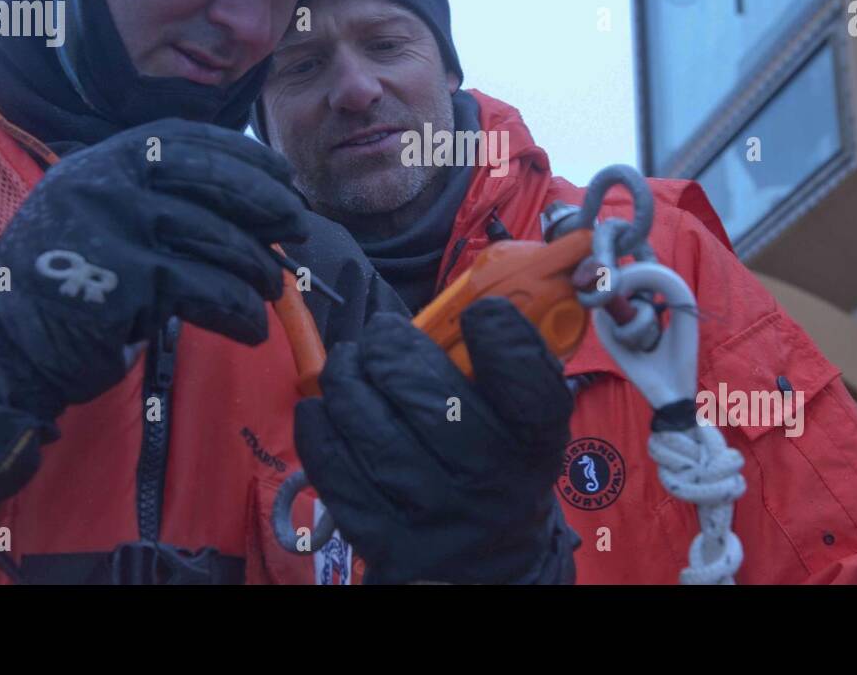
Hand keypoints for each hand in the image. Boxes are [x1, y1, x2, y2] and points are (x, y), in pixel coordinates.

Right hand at [0, 118, 307, 518]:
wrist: (2, 337)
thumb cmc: (69, 276)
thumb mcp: (106, 214)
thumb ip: (161, 197)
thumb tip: (257, 203)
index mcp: (108, 158)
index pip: (191, 139)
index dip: (246, 157)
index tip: (285, 178)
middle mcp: (110, 181)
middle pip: (213, 182)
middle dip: (267, 206)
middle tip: (299, 231)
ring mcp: (115, 226)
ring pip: (217, 239)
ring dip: (257, 269)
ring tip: (272, 291)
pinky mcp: (124, 278)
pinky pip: (205, 289)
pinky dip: (238, 310)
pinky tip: (251, 328)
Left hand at [295, 297, 578, 583]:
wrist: (488, 561)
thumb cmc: (501, 463)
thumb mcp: (526, 420)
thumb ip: (509, 361)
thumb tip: (474, 296)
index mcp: (535, 445)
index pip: (525, 381)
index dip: (501, 334)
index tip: (478, 314)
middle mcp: (491, 486)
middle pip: (429, 399)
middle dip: (392, 350)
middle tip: (382, 337)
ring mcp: (433, 518)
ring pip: (372, 429)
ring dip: (348, 380)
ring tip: (350, 363)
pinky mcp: (382, 538)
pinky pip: (334, 467)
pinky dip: (321, 425)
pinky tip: (327, 406)